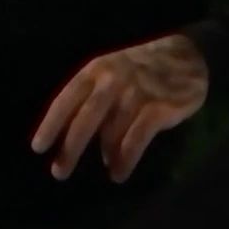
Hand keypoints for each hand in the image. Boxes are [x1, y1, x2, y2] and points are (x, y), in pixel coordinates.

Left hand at [32, 34, 208, 182]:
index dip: (51, 124)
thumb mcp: (113, 72)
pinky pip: (136, 140)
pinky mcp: (158, 108)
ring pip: (112, 133)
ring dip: (107, 156)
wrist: (190, 54)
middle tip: (59, 172)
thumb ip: (96, 100)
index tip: (39, 148)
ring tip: (109, 172)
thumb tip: (88, 144)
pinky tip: (120, 173)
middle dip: (70, 148)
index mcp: (96, 70)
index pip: (66, 99)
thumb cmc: (144, 67)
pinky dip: (126, 159)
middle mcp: (113, 81)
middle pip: (85, 119)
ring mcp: (136, 94)